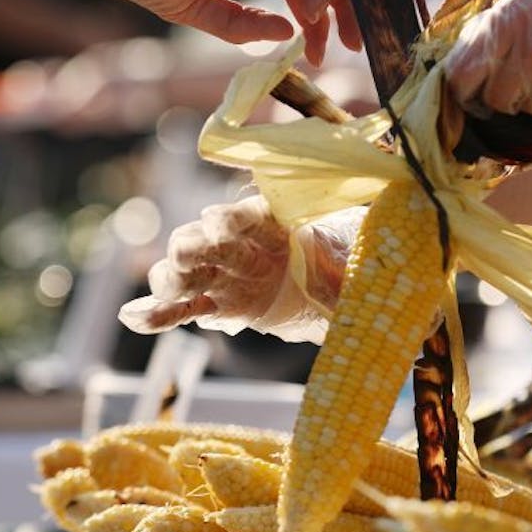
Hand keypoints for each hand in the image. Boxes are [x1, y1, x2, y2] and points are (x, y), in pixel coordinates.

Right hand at [118, 195, 359, 344]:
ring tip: (167, 288)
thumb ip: (359, 255)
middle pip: (206, 240)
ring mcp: (225, 275)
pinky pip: (183, 307)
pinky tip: (134, 316)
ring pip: (188, 272)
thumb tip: (397, 249)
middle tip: (188, 250)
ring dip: (172, 277)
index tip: (223, 221)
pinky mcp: (217, 303)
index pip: (246, 214)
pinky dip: (159, 313)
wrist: (332, 288)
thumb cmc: (346, 267)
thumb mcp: (358, 259)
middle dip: (194, 244)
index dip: (232, 216)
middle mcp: (242, 246)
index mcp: (273, 224)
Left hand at [444, 0, 531, 128]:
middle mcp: (531, 48)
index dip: (459, 96)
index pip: (459, 76)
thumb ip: (499, 31)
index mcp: (510, 19)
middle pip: (494, 105)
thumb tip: (459, 75)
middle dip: (505, 105)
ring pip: (530, 117)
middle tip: (531, 87)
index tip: (466, 102)